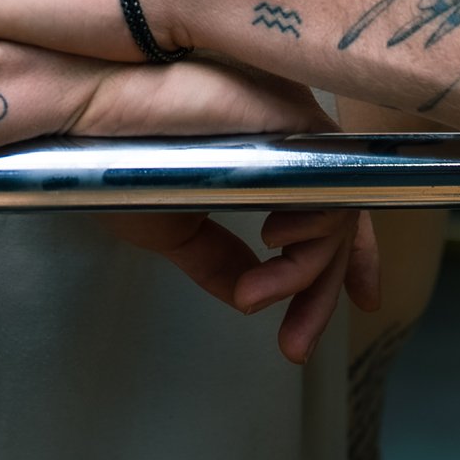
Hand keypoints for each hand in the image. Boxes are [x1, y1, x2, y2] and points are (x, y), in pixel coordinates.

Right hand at [45, 28, 366, 362]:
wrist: (97, 113)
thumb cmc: (121, 156)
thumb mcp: (176, 224)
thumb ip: (219, 257)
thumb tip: (248, 296)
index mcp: (266, 155)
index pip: (331, 203)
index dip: (351, 254)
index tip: (362, 300)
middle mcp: (288, 138)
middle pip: (341, 218)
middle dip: (322, 292)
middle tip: (296, 345)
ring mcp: (296, 126)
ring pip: (339, 211)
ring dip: (304, 272)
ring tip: (251, 296)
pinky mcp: (298, 118)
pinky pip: (334, 185)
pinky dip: (313, 231)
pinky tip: (272, 242)